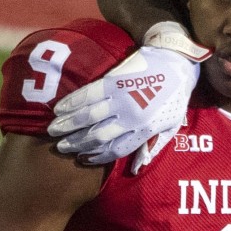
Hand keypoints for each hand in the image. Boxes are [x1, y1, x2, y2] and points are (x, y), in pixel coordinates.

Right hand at [48, 23, 210, 165]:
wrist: (177, 61)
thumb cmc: (176, 96)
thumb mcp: (171, 126)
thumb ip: (152, 147)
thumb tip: (137, 169)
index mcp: (144, 130)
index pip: (114, 150)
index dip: (96, 157)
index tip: (83, 159)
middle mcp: (130, 117)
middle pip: (96, 136)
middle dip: (76, 143)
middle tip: (61, 146)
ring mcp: (120, 98)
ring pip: (87, 116)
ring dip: (67, 124)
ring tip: (53, 130)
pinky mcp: (113, 80)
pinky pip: (88, 94)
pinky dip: (72, 102)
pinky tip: (59, 108)